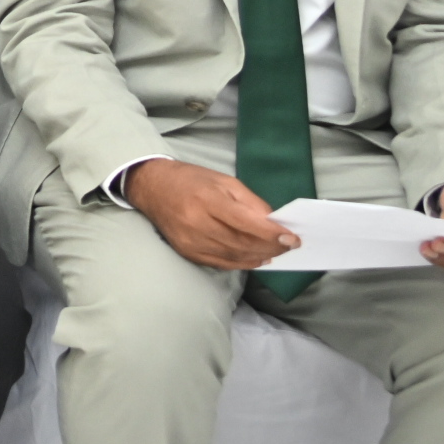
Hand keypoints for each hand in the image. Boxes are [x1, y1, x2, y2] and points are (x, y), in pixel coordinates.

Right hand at [125, 157, 297, 269]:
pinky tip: (256, 258)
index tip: (292, 238)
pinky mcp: (188, 252)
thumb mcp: (224, 181)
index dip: (271, 233)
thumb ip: (250, 202)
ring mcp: (191, 241)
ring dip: (260, 256)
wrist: (152, 188)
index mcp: (207, 200)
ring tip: (276, 252)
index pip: (246, 223)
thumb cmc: (191, 180)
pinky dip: (243, 263)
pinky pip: (222, 263)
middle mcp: (197, 223)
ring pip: (234, 257)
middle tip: (289, 246)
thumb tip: (274, 223)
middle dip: (271, 247)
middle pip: (242, 243)